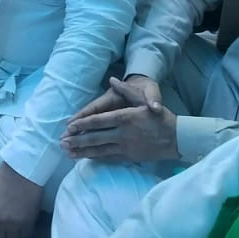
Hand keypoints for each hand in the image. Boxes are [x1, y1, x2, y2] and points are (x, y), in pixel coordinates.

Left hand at [0, 163, 42, 237]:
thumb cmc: (6, 176)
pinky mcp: (27, 222)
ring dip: (13, 235)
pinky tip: (25, 225)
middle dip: (2, 234)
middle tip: (7, 229)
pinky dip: (24, 232)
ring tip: (16, 228)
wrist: (23, 171)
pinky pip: (24, 235)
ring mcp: (13, 224)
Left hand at [62, 76, 177, 163]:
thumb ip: (126, 90)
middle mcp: (122, 134)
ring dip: (82, 151)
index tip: (69, 127)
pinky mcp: (129, 157)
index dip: (82, 125)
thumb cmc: (160, 117)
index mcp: (125, 118)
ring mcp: (125, 147)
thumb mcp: (144, 100)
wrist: (176, 138)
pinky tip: (85, 158)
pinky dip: (95, 158)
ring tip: (68, 153)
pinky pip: (108, 158)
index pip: (98, 121)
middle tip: (62, 142)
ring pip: (99, 150)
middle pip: (95, 138)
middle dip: (77, 140)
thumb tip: (112, 79)